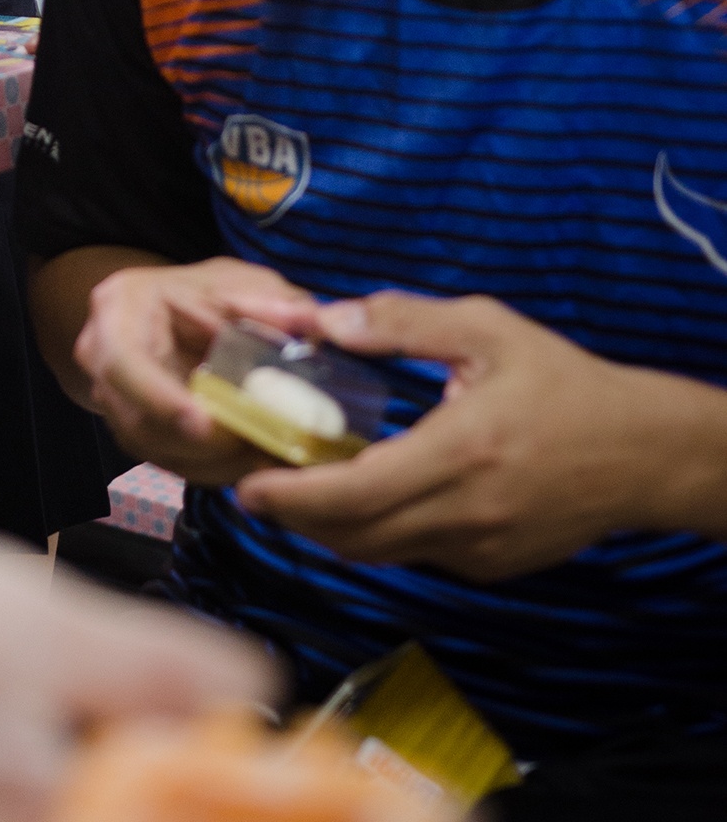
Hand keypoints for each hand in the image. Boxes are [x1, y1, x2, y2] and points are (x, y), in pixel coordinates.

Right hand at [73, 257, 311, 482]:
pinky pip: (171, 463)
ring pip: (157, 452)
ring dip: (212, 464)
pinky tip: (254, 464)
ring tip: (267, 459)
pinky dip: (215, 470)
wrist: (169, 312)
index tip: (205, 422)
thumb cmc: (199, 292)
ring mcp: (116, 405)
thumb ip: (268, 301)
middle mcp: (102, 365)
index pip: (124, 364)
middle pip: (138, 422)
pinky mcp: (139, 435)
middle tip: (257, 448)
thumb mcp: (235, 282)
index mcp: (116, 314)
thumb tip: (310, 320)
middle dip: (200, 444)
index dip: (160, 398)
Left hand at [232, 288, 726, 580]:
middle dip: (294, 517)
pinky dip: (380, 533)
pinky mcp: (490, 567)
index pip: (354, 494)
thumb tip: (325, 319)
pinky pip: (416, 555)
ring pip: (380, 553)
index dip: (292, 496)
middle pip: (353, 536)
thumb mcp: (485, 328)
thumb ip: (401, 321)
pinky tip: (366, 496)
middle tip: (251, 488)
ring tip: (294, 491)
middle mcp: (464, 513)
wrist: (639, 452)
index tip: (246, 485)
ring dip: (331, 529)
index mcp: (458, 452)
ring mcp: (478, 550)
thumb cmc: (561, 382)